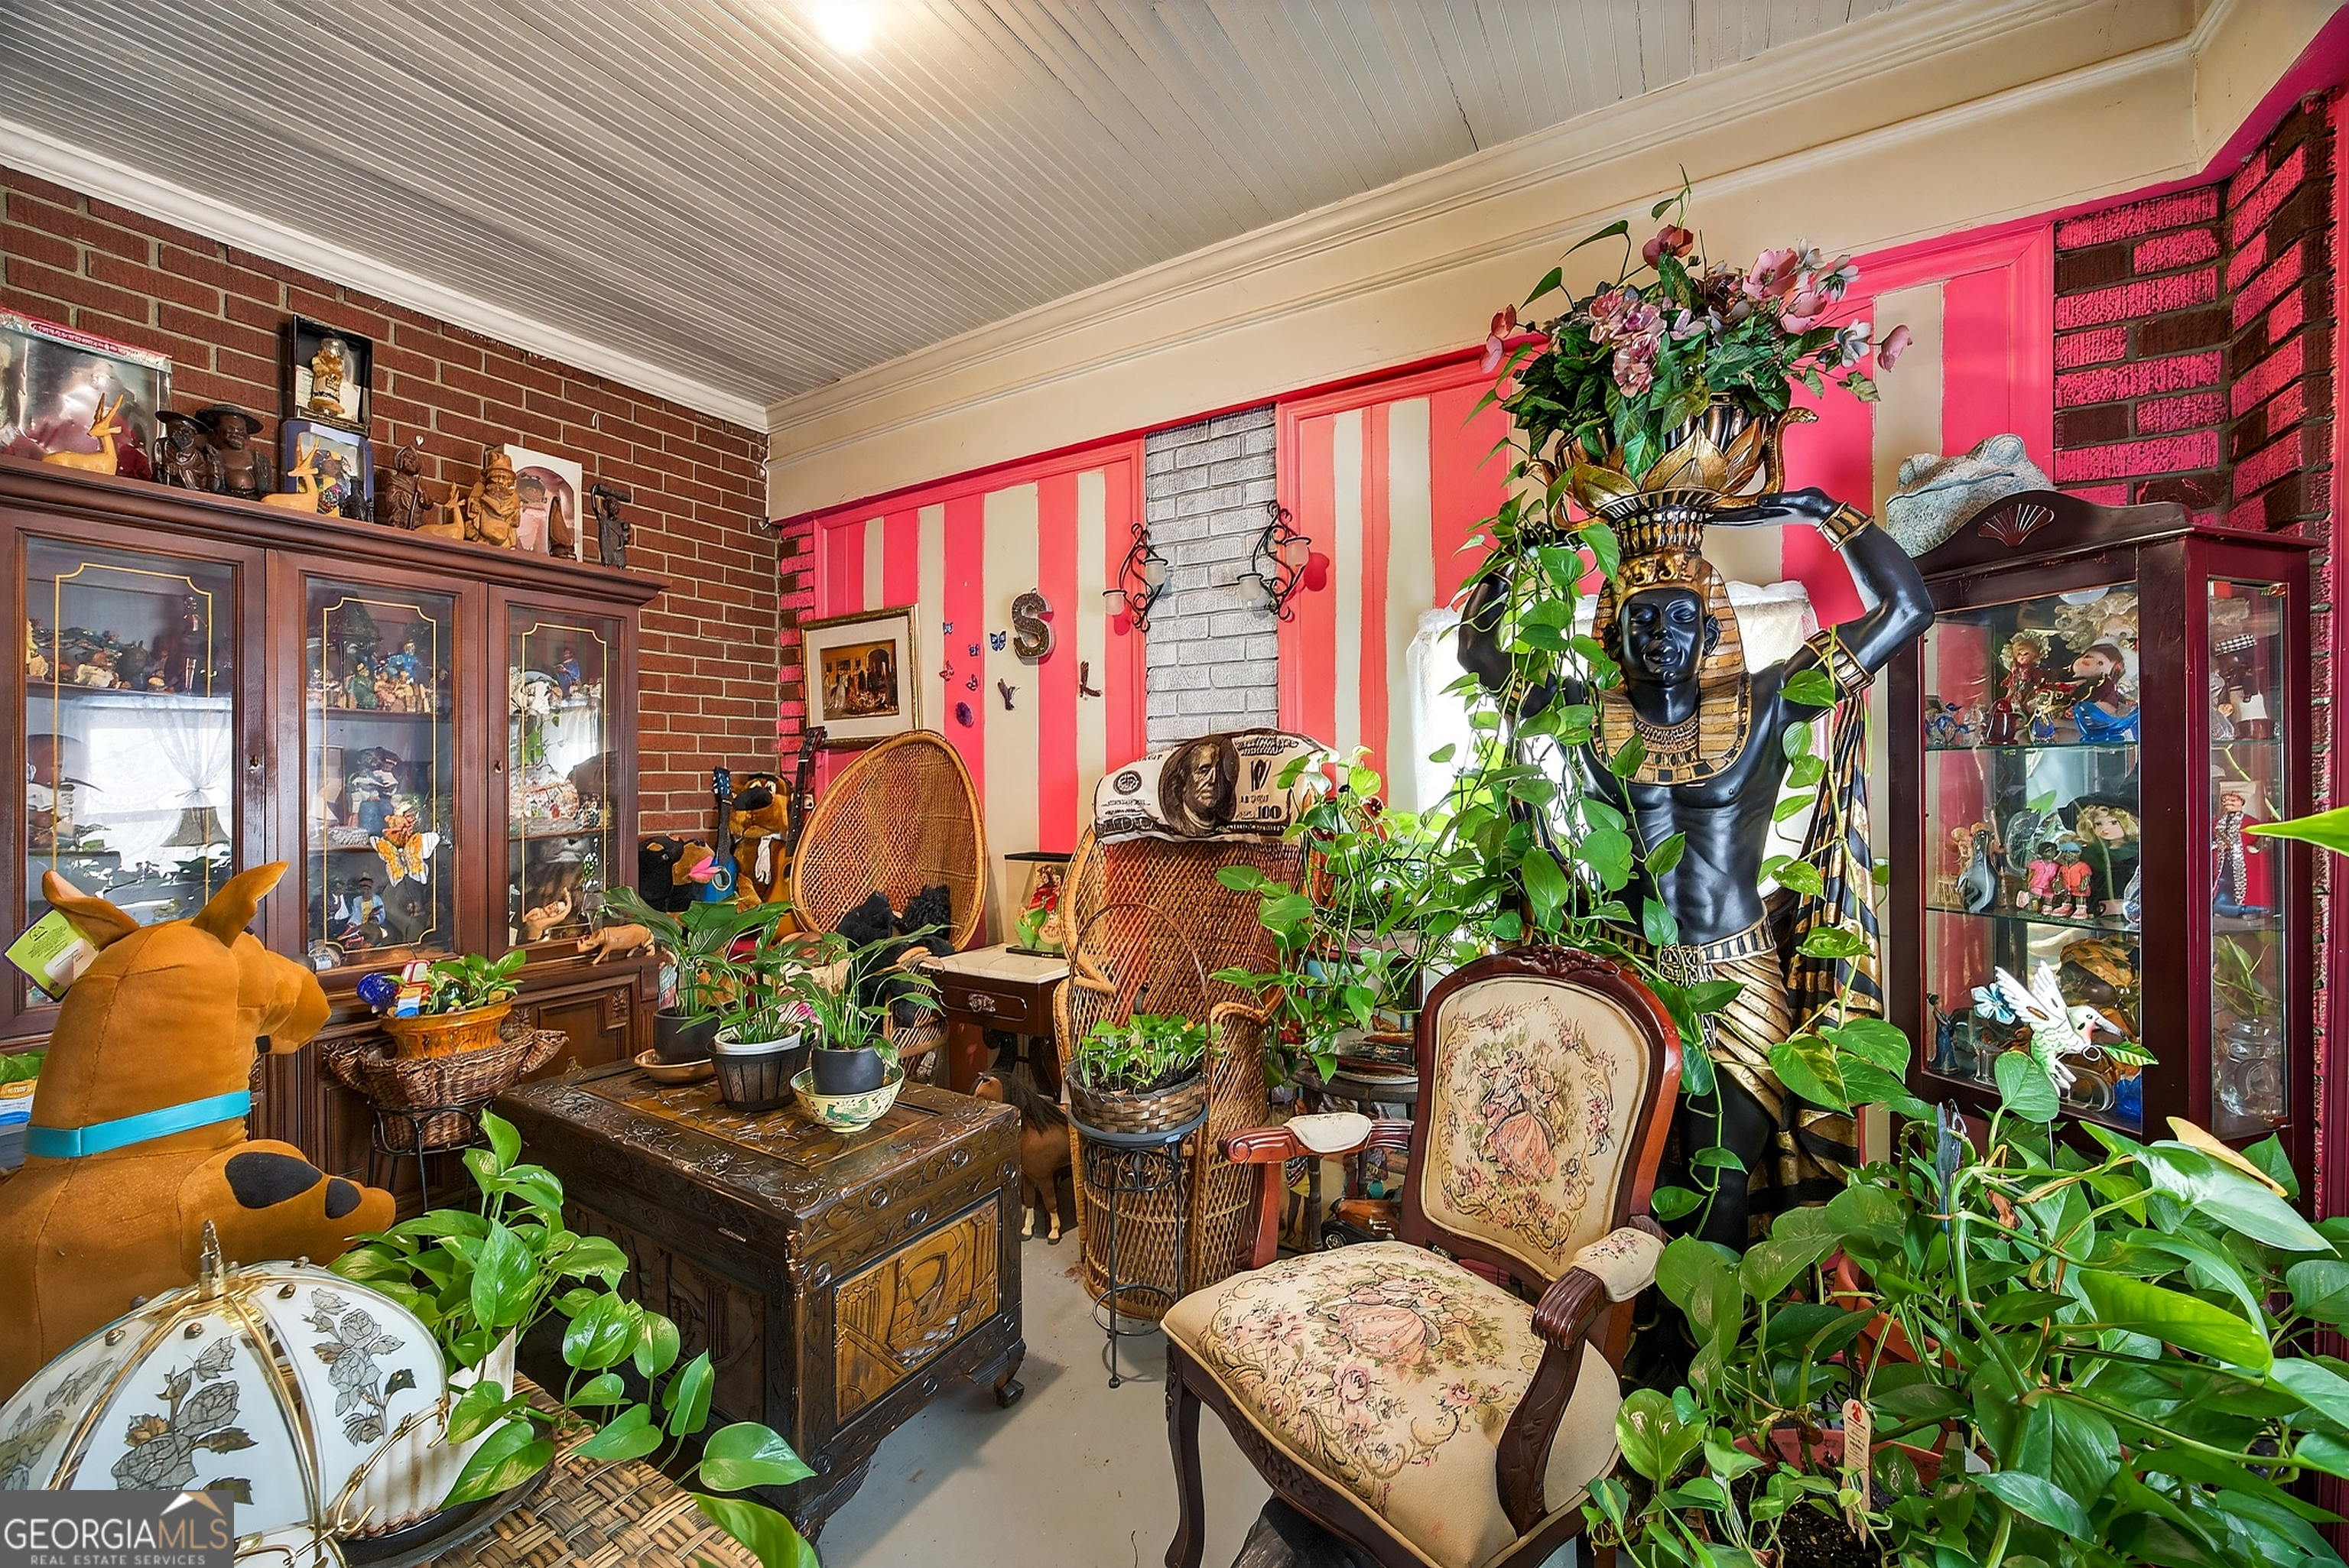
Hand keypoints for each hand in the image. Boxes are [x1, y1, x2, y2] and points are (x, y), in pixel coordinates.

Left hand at [1709, 487, 1839, 525]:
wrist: (1823, 511)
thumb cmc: (1812, 505)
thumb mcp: (1795, 499)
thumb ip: (1778, 500)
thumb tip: (1760, 501)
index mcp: (1765, 514)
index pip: (1736, 517)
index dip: (1719, 517)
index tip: (1704, 515)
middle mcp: (1762, 516)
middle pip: (1733, 519)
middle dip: (1715, 518)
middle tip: (1698, 514)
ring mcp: (1764, 515)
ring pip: (1737, 517)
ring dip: (1722, 516)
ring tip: (1707, 513)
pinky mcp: (1769, 511)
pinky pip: (1746, 513)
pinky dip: (1734, 513)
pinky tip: (1728, 510)